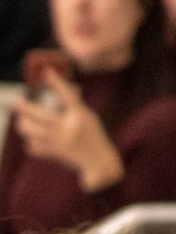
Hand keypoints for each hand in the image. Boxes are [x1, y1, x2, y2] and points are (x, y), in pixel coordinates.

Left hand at [12, 71, 122, 190]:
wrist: (99, 161)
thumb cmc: (95, 136)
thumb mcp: (89, 117)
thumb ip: (75, 105)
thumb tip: (67, 88)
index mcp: (80, 116)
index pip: (67, 96)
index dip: (57, 83)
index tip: (47, 72)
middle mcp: (69, 128)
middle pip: (41, 116)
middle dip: (25, 108)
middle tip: (16, 102)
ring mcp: (60, 142)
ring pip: (33, 132)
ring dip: (24, 125)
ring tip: (22, 121)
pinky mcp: (54, 153)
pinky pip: (34, 147)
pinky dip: (30, 143)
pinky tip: (32, 139)